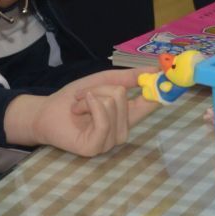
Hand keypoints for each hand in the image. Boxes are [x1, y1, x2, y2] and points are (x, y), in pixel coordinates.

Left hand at [7, 69, 158, 156]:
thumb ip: (128, 77)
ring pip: (112, 103)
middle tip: (86, 97)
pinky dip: (90, 105)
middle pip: (124, 95)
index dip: (161, 89)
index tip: (169, 73)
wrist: (46, 112)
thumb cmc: (74, 99)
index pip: (151, 103)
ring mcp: (109, 142)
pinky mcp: (96, 147)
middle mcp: (122, 130)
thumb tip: (155, 68)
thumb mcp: (103, 82)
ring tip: (80, 107)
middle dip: (101, 88)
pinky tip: (79, 109)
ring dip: (90, 97)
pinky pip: (103, 118)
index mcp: (126, 115)